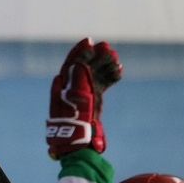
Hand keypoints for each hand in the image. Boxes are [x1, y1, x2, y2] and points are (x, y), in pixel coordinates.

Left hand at [46, 37, 121, 157]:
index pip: (72, 63)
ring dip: (105, 65)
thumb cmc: (74, 120)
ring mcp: (84, 92)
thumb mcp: (75, 98)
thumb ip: (77, 79)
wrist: (78, 141)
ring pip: (96, 73)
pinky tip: (119, 71)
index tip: (89, 41)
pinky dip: (110, 77)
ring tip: (116, 59)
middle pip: (86, 66)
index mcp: (64, 84)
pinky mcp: (94, 99)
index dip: (80, 51)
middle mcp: (73, 86)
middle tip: (109, 49)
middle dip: (96, 56)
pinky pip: (103, 83)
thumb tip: (77, 62)